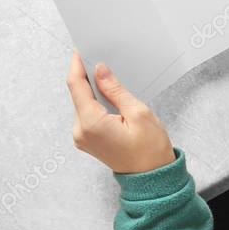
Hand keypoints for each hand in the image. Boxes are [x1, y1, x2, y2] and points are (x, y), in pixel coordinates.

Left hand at [65, 53, 174, 173]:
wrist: (152, 179)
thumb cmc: (150, 150)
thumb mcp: (138, 112)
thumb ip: (115, 90)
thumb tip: (100, 70)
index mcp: (91, 123)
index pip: (76, 86)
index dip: (77, 65)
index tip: (80, 50)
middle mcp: (80, 131)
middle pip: (77, 94)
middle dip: (86, 76)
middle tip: (99, 59)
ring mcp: (82, 138)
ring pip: (82, 104)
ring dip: (92, 90)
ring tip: (108, 78)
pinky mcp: (87, 140)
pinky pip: (86, 114)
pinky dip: (95, 103)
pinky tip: (108, 96)